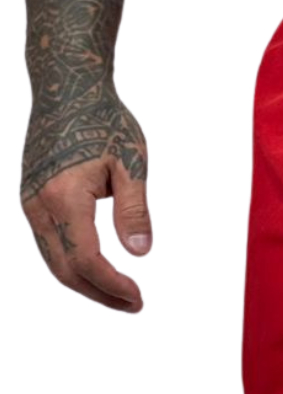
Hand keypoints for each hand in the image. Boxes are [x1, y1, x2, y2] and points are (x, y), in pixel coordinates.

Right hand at [20, 96, 151, 312]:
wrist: (66, 90)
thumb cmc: (103, 120)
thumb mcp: (131, 164)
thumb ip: (134, 210)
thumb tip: (141, 251)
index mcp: (64, 197)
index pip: (86, 259)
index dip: (111, 285)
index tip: (137, 297)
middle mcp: (38, 204)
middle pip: (65, 269)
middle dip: (99, 293)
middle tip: (134, 304)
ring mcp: (29, 202)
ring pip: (53, 260)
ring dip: (85, 282)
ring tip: (120, 293)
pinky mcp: (30, 198)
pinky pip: (48, 244)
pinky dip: (71, 264)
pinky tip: (97, 270)